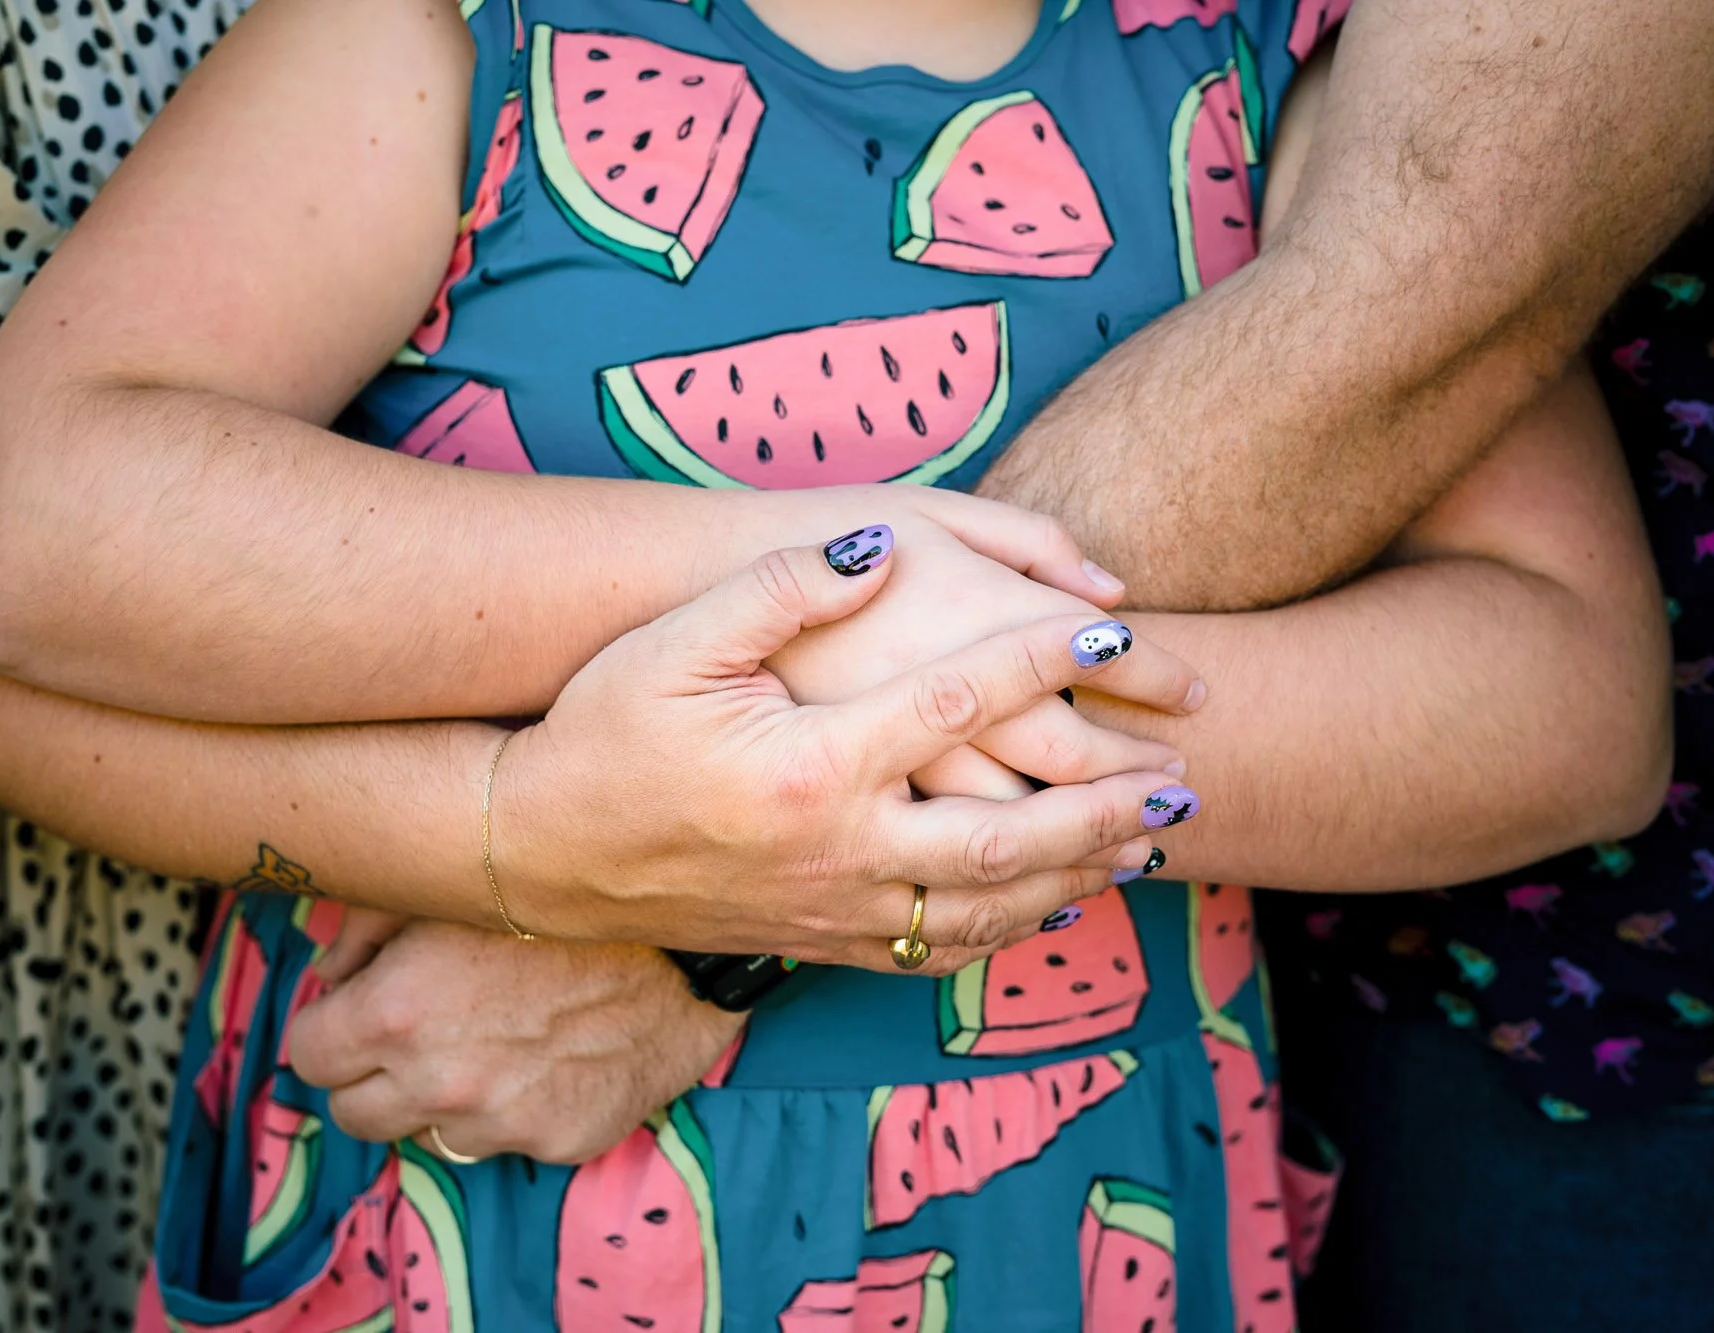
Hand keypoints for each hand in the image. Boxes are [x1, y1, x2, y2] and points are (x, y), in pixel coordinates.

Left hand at [291, 920, 741, 1163]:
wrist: (685, 933)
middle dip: (369, 1074)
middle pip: (352, 1114)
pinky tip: (548, 1054)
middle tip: (412, 1032)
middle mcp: (439, 1082)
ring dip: (439, 1099)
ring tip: (488, 1040)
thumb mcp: (443, 883)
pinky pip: (507, 1141)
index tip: (358, 1009)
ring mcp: (502, 1122)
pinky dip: (514, 1108)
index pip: (305, 1055)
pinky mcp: (560, 1141)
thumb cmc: (562, 893)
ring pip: (427, 1136)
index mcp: (393, 1013)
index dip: (330, 1024)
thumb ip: (360, 927)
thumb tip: (327, 969)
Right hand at [494, 529, 1194, 972]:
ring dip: (1080, 872)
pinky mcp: (818, 943)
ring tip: (1149, 841)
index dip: (1046, 663)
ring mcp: (832, 908)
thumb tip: (876, 547)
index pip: (961, 702)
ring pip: (987, 904)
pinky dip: (1013, 926)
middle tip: (1182, 776)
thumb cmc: (597, 734)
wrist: (531, 854)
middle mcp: (836, 848)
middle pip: (1009, 832)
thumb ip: (778, 589)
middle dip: (1105, 804)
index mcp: (809, 763)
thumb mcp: (671, 646)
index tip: (1117, 639)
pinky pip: (939, 950)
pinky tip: (1056, 903)